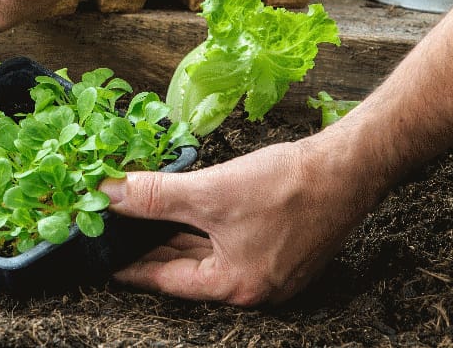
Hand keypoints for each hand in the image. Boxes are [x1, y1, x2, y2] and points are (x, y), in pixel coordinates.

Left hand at [99, 136, 387, 304]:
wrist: (350, 166)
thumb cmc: (288, 185)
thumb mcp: (210, 192)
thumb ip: (155, 196)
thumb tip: (109, 195)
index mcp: (235, 285)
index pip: (166, 280)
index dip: (130, 266)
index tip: (102, 258)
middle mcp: (253, 287)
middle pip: (186, 270)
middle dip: (150, 248)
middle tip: (114, 234)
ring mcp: (270, 270)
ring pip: (207, 254)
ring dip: (175, 236)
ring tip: (140, 221)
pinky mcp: (281, 249)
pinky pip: (228, 243)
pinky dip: (202, 229)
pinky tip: (183, 210)